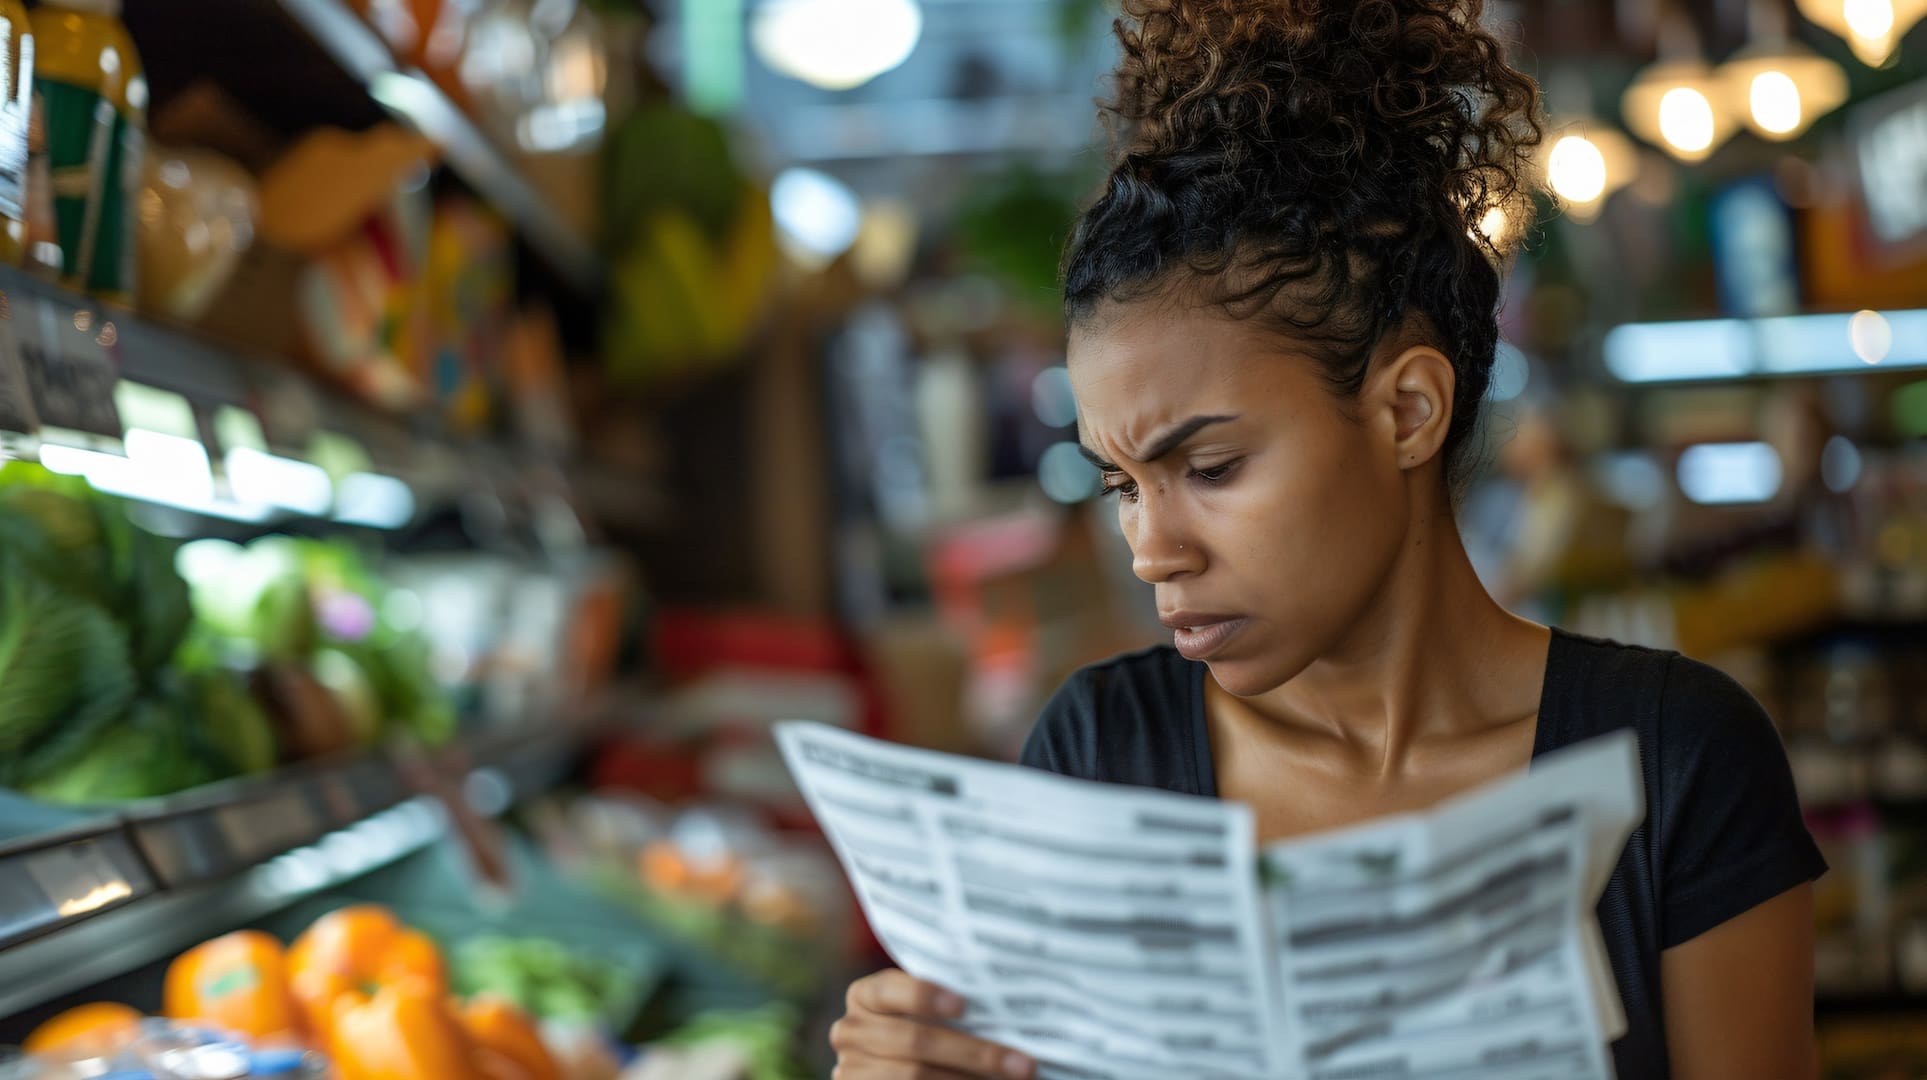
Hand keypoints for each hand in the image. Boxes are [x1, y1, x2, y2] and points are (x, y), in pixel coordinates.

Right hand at [830, 968, 1036, 1078]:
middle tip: (1025, 1064)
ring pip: (916, 1076)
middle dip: (975, 1053)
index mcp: (865, 996)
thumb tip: (1005, 999)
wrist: (894, 1067)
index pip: (889, 990)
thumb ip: (947, 1002)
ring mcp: (850, 1070)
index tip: (963, 1005)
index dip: (924, 996)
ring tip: (1016, 1079)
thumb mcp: (923, 1010)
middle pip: (916, 1042)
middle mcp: (850, 1031)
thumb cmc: (924, 1028)